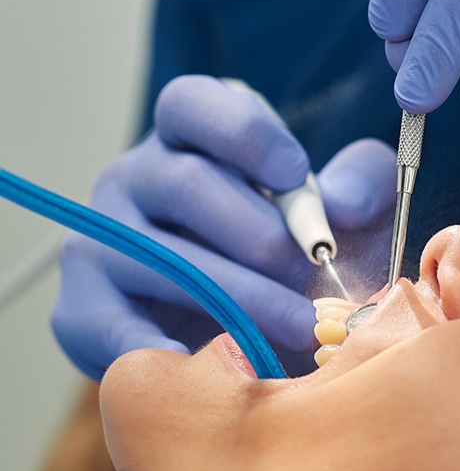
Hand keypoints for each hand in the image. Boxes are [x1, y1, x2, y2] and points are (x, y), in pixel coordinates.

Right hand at [52, 75, 395, 378]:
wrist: (249, 337)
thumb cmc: (298, 262)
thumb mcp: (346, 213)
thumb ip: (363, 185)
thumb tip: (342, 206)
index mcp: (188, 143)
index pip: (192, 105)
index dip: (244, 134)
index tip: (296, 175)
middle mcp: (134, 182)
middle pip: (183, 184)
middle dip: (260, 236)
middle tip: (310, 275)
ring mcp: (101, 243)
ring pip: (159, 258)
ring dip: (237, 297)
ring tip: (297, 327)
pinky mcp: (84, 310)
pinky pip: (113, 329)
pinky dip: (162, 351)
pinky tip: (209, 365)